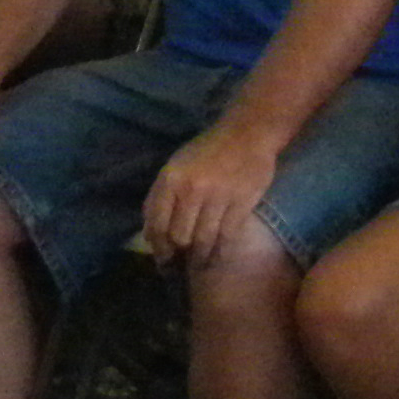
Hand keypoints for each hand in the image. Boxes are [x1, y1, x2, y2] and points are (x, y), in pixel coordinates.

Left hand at [139, 118, 284, 265]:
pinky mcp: (242, 202)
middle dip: (179, 256)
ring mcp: (219, 196)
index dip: (159, 248)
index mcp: (171, 180)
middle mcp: (192, 189)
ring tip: (199, 265)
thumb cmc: (208, 151)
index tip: (163, 260)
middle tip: (181, 265)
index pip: (157, 225)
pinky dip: (221, 251)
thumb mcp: (175, 166)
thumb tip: (150, 235)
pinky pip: (227, 236)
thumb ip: (160, 197)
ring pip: (203, 240)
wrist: (248, 133)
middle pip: (180, 237)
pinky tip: (218, 255)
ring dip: (200, 258)